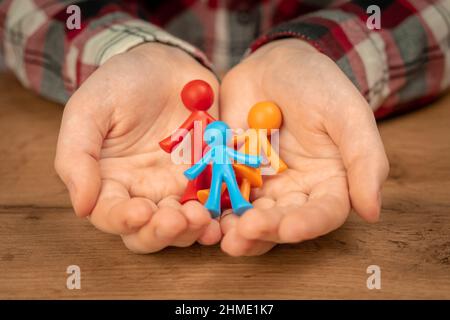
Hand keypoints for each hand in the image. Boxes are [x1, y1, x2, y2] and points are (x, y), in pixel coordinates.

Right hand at [55, 43, 220, 252]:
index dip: (124, 220)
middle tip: (177, 219)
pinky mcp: (208, 177)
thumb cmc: (120, 84)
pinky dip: (220, 214)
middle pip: (150, 233)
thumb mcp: (88, 111)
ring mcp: (179, 187)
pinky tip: (223, 217)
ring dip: (193, 230)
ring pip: (184, 226)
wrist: (165, 65)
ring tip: (201, 217)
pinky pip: (215, 204)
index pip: (111, 215)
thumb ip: (76, 157)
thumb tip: (81, 206)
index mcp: (111, 182)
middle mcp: (144, 192)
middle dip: (163, 233)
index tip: (140, 212)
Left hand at [219, 39, 388, 255]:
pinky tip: (200, 212)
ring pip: (249, 216)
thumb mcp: (348, 114)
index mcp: (328, 182)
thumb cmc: (319, 84)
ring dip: (236, 229)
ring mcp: (261, 185)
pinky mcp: (232, 173)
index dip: (308, 225)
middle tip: (245, 232)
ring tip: (221, 235)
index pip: (324, 213)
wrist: (276, 64)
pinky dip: (212, 205)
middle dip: (265, 230)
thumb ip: (365, 159)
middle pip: (282, 221)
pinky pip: (221, 193)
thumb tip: (372, 212)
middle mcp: (295, 191)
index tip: (289, 229)